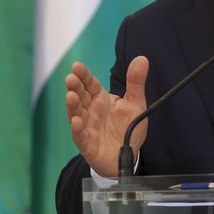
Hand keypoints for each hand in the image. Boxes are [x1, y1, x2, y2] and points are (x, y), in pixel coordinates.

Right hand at [65, 57, 148, 177]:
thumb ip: (136, 82)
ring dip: (73, 105)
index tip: (77, 66)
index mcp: (101, 99)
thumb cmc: (128, 127)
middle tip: (70, 78)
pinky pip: (80, 136)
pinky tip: (76, 121)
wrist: (128, 155)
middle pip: (81, 96)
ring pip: (76, 114)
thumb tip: (142, 58)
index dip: (83, 75)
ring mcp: (87, 127)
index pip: (90, 84)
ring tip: (71, 96)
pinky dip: (77, 129)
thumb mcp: (136, 103)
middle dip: (75, 87)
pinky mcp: (87, 144)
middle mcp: (91, 111)